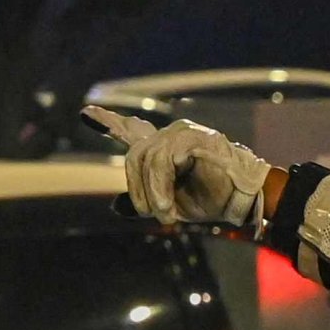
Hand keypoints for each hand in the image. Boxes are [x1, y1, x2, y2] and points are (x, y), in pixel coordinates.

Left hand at [88, 105, 270, 232]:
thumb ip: (143, 201)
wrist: (244, 200)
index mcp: (164, 148)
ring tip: (166, 214)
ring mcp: (181, 133)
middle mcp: (170, 135)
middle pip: (134, 155)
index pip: (131, 132)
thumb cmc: (212, 199)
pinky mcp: (194, 137)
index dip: (108, 123)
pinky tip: (168, 204)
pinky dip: (161, 185)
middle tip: (152, 214)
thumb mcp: (171, 205)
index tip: (85, 115)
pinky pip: (163, 160)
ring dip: (152, 192)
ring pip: (147, 158)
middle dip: (138, 189)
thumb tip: (115, 206)